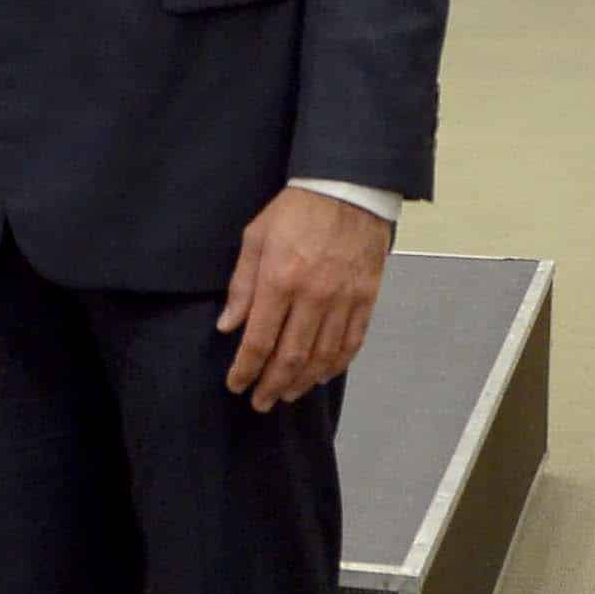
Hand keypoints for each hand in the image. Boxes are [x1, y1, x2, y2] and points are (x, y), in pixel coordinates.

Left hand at [218, 187, 390, 411]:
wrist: (349, 190)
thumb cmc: (294, 211)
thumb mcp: (255, 238)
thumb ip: (242, 285)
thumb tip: (228, 326)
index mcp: (280, 280)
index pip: (260, 339)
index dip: (246, 368)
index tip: (236, 385)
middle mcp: (314, 297)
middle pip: (292, 356)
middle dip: (272, 385)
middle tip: (260, 403)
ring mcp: (344, 300)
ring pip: (323, 356)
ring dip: (302, 382)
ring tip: (287, 395)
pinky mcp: (367, 299)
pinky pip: (352, 342)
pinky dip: (336, 365)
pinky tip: (321, 376)